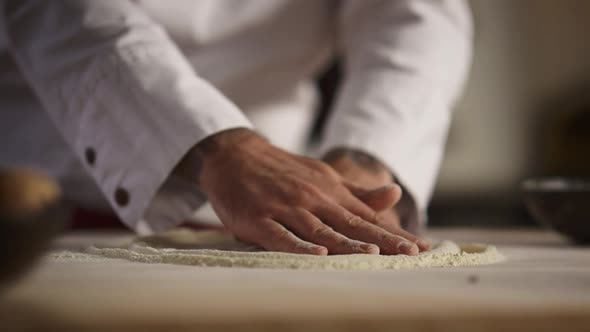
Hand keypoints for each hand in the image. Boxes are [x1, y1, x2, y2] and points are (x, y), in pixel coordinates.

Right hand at [175, 129, 419, 254]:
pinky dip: (299, 244)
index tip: (420, 247)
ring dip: (347, 243)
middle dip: (382, 240)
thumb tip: (394, 193)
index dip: (393, 233)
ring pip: (320, 230)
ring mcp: (285, 207)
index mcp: (329, 190)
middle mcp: (312, 198)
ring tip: (373, 255)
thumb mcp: (323, 176)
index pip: (367, 216)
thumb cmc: (281, 170)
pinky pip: (281, 235)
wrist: (235, 155)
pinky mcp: (258, 218)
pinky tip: (317, 253)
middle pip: (350, 224)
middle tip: (409, 254)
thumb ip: (356, 191)